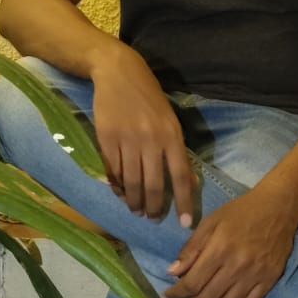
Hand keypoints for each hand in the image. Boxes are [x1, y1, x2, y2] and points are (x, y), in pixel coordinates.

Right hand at [90, 45, 196, 223]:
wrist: (118, 73)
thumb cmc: (149, 97)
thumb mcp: (171, 120)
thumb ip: (178, 151)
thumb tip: (190, 181)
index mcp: (172, 135)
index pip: (181, 176)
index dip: (184, 202)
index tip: (186, 224)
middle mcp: (151, 140)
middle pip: (154, 185)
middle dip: (154, 208)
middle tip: (153, 219)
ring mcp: (127, 141)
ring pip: (131, 183)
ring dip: (134, 202)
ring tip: (136, 210)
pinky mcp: (106, 140)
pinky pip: (113, 172)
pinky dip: (117, 187)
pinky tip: (120, 193)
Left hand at [163, 188, 297, 297]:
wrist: (278, 206)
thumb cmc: (240, 211)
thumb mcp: (210, 222)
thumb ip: (191, 248)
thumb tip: (173, 272)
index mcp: (220, 248)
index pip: (192, 283)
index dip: (177, 293)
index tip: (169, 295)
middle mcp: (238, 265)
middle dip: (195, 297)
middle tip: (194, 288)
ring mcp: (256, 274)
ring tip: (213, 290)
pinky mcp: (271, 279)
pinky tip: (232, 292)